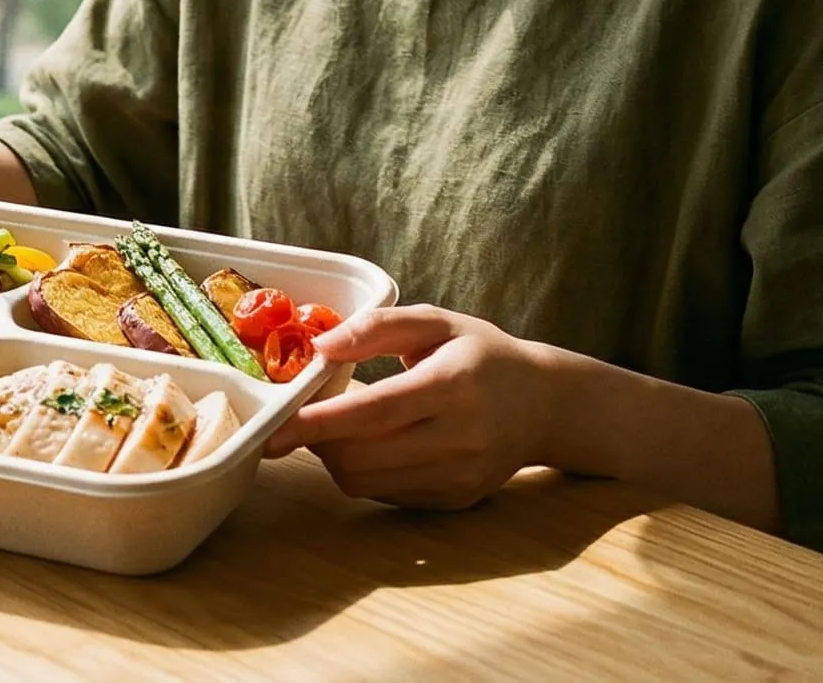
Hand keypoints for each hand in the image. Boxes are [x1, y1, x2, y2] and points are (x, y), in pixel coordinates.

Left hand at [262, 305, 570, 511]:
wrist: (545, 406)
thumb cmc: (483, 355)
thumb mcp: (436, 322)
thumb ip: (377, 327)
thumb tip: (319, 347)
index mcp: (453, 385)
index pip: (375, 412)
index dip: (321, 422)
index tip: (277, 427)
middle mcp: (460, 438)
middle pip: (364, 456)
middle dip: (317, 442)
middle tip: (300, 416)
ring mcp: (459, 477)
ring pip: (368, 482)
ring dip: (335, 458)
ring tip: (336, 427)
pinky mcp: (455, 501)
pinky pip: (386, 495)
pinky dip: (363, 473)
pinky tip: (371, 445)